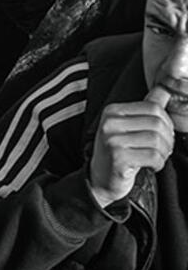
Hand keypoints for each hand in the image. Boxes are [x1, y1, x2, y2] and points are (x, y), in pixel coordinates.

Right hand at [91, 84, 174, 206]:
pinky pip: (153, 156)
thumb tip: (164, 90)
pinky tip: (152, 166)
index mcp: (113, 111)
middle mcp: (109, 123)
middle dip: (168, 139)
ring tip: (158, 157)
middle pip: (157, 123)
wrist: (101, 179)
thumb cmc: (120, 152)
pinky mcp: (117, 157)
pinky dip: (159, 163)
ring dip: (164, 152)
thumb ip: (147, 108)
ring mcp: (111, 140)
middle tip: (164, 149)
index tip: (164, 135)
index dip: (167, 122)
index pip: (153, 107)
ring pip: (157, 140)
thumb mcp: (131, 127)